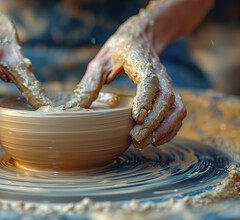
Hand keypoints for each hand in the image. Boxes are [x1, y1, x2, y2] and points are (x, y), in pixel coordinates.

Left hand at [67, 16, 185, 148]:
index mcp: (142, 64)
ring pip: (176, 108)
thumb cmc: (118, 50)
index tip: (136, 118)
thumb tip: (80, 105)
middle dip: (153, 123)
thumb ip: (91, 81)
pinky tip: (156, 141)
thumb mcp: (101, 61)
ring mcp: (167, 85)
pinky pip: (178, 112)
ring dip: (164, 128)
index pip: (149, 82)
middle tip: (135, 139)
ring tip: (145, 143)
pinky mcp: (169, 93)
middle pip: (165, 100)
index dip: (145, 100)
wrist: (140, 38)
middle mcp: (160, 75)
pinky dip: (171, 128)